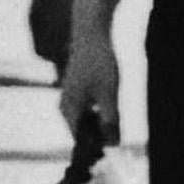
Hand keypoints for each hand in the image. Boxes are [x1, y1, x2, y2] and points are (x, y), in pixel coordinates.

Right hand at [57, 16, 122, 147]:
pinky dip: (101, 114)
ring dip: (103, 124)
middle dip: (102, 136)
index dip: (97, 150)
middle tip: (118, 130)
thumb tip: (113, 146)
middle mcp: (66, 107)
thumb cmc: (99, 63)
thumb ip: (110, 121)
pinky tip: (110, 101)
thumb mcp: (109, 94)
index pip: (81, 142)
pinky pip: (89, 113)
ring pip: (89, 123)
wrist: (90, 32)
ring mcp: (70, 100)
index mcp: (69, 110)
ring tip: (113, 111)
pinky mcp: (77, 93)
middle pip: (85, 134)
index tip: (114, 151)